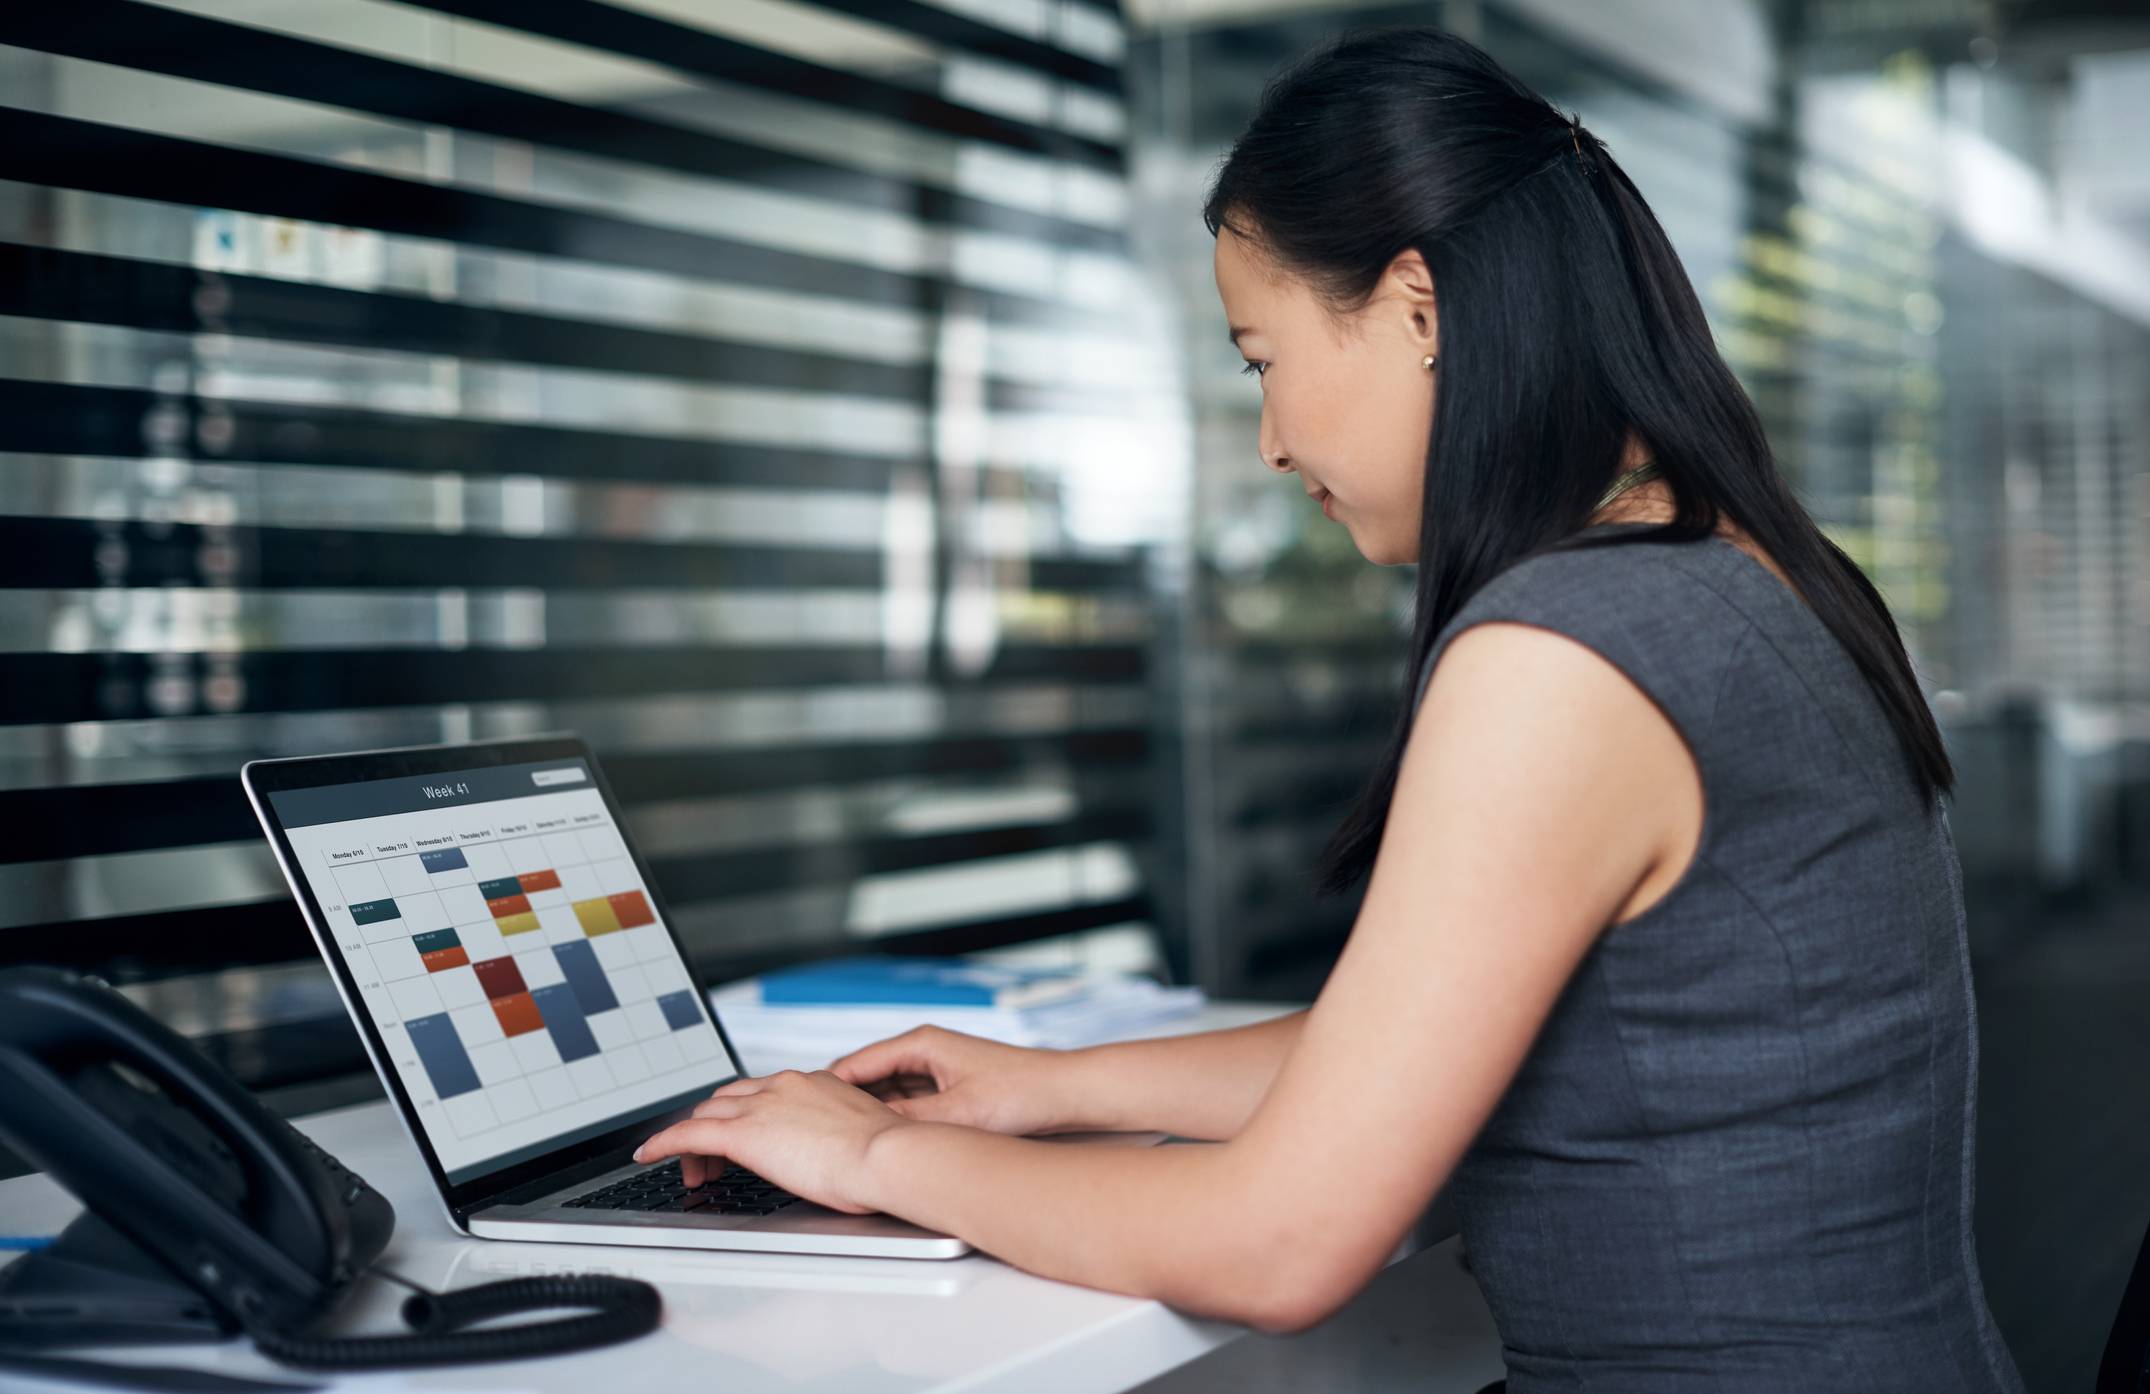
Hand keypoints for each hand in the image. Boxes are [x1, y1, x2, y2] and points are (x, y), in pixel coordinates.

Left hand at [633, 1069, 910, 1213]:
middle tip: (714, 1161)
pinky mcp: (744, 1134)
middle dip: (715, 1126)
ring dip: (694, 1140)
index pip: (762, 1092)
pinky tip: (648, 1154)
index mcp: (812, 1083)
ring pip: (708, 1113)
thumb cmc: (886, 1156)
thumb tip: (835, 1154)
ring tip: (694, 1171)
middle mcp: (783, 1086)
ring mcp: (761, 1106)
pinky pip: (689, 1134)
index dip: (744, 1114)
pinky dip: (664, 1143)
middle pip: (728, 1098)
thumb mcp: (860, 1136)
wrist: (886, 1155)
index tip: (744, 1134)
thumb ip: (837, 1135)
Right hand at [827, 1026, 1079, 1135]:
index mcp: (920, 1044)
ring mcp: (937, 1069)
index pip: (854, 1064)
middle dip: (844, 1106)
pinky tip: (885, 1146)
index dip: (826, 1091)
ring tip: (843, 1145)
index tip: (802, 1114)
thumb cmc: (1021, 1093)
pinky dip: (894, 1121)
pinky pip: (907, 1104)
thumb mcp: (956, 1114)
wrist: (1064, 1093)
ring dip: (870, 1116)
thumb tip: (868, 1137)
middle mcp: (925, 1051)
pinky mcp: (949, 1088)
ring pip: (886, 1095)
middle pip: (867, 1080)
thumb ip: (909, 1123)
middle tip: (817, 1136)